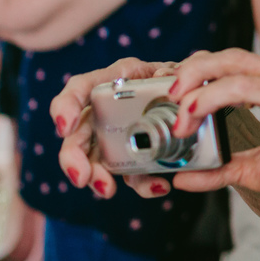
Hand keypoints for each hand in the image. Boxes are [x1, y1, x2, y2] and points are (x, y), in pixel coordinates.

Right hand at [50, 57, 178, 200]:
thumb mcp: (177, 70)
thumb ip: (173, 72)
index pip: (80, 88)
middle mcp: (107, 111)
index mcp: (115, 81)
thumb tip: (165, 76)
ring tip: (108, 191)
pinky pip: (131, 175)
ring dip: (97, 177)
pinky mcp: (133, 158)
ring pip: (95, 160)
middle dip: (73, 157)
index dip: (66, 105)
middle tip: (81, 177)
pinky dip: (143, 185)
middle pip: (78, 134)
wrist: (194, 97)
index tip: (65, 126)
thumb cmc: (177, 78)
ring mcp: (115, 137)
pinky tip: (158, 187)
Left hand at [167, 49, 259, 239]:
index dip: (201, 72)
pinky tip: (194, 116)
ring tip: (179, 116)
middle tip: (167, 95)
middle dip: (192, 73)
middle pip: (231, 57)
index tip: (173, 92)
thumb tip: (182, 175)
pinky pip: (241, 89)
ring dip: (197, 91)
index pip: (237, 63)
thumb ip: (220, 164)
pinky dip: (211, 100)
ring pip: (232, 70)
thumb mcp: (252, 167)